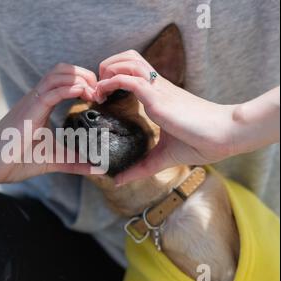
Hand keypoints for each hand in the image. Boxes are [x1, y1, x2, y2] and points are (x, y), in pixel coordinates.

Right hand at [0, 63, 97, 186]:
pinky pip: (50, 93)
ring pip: (56, 74)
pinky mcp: (28, 113)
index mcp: (40, 106)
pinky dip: (69, 89)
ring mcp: (31, 103)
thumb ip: (74, 162)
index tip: (98, 96)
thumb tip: (98, 168)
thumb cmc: (12, 160)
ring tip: (93, 92)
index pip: (63, 79)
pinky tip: (82, 93)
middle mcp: (35, 99)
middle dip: (85, 74)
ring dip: (79, 77)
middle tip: (99, 91)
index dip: (83, 80)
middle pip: (62, 69)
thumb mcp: (52, 160)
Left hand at [94, 50, 237, 184]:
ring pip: (128, 61)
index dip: (114, 75)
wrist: (225, 136)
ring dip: (108, 70)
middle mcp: (157, 86)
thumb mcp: (163, 156)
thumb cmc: (201, 143)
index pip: (134, 70)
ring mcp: (158, 89)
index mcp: (160, 94)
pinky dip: (111, 82)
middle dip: (108, 65)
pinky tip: (103, 95)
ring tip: (98, 91)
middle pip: (129, 56)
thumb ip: (140, 167)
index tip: (102, 96)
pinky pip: (129, 79)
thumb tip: (118, 181)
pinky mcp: (158, 97)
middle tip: (98, 87)